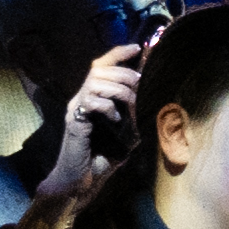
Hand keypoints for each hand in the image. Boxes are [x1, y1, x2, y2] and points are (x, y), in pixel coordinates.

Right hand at [27, 33, 149, 203]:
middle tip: (139, 85)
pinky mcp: (73, 121)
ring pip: (96, 82)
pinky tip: (115, 120)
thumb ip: (135, 117)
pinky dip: (108, 107)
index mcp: (93, 97)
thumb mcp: (126, 134)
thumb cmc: (101, 159)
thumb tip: (154, 103)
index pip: (101, 65)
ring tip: (129, 103)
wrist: (78, 181)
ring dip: (118, 89)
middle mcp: (81, 98)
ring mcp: (75, 108)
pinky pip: (91, 102)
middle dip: (123, 73)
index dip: (118, 53)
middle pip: (99, 68)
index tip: (137, 47)